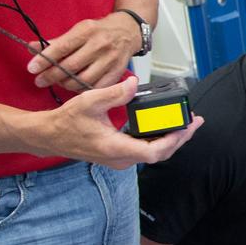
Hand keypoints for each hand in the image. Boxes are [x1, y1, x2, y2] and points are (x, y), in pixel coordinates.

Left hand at [27, 12, 139, 91]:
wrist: (128, 31)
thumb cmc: (99, 31)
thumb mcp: (78, 30)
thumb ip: (56, 41)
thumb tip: (32, 47)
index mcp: (86, 31)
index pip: (61, 47)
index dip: (45, 59)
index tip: (32, 68)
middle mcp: (99, 45)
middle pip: (70, 66)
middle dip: (51, 76)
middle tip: (40, 80)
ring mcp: (110, 59)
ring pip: (82, 79)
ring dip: (66, 84)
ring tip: (59, 82)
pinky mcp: (117, 72)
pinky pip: (96, 87)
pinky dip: (82, 89)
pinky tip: (75, 86)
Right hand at [29, 75, 202, 167]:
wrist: (50, 136)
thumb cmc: (67, 121)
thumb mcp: (89, 102)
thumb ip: (114, 93)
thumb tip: (134, 85)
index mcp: (114, 148)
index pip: (153, 152)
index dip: (174, 140)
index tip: (186, 127)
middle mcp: (120, 159)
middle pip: (159, 154)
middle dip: (180, 138)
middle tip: (195, 122)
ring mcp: (120, 159)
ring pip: (154, 154)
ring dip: (172, 139)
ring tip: (187, 123)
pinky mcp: (119, 156)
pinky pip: (146, 151)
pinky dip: (160, 140)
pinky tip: (167, 127)